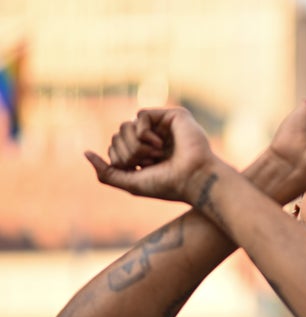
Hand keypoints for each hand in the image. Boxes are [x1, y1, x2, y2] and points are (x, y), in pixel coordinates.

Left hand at [85, 107, 217, 202]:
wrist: (194, 180)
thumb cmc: (168, 185)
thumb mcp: (131, 183)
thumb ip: (106, 173)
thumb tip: (85, 153)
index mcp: (145, 154)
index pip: (115, 147)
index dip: (121, 160)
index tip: (141, 170)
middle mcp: (154, 139)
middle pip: (118, 135)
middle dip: (128, 153)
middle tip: (151, 163)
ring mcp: (163, 127)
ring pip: (126, 125)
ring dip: (136, 145)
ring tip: (157, 154)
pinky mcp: (172, 116)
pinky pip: (140, 116)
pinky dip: (144, 133)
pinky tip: (160, 144)